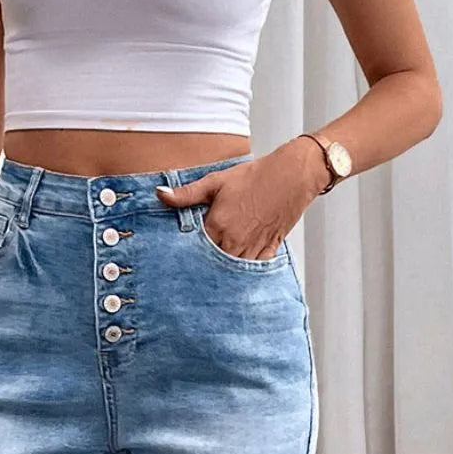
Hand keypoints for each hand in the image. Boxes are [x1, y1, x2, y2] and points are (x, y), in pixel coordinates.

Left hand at [156, 137, 330, 260]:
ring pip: (232, 273)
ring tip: (211, 277)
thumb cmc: (255, 176)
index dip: (186, 256)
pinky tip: (236, 274)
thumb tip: (160, 194)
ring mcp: (252, 249)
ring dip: (223, 274)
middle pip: (212, 266)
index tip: (178, 260)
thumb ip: (187, 193)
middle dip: (203, 268)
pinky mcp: (269, 251)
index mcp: (218, 226)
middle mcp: (234, 242)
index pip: (194, 251)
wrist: (293, 175)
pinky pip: (253, 271)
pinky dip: (244, 273)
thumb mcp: (216, 181)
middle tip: (191, 276)